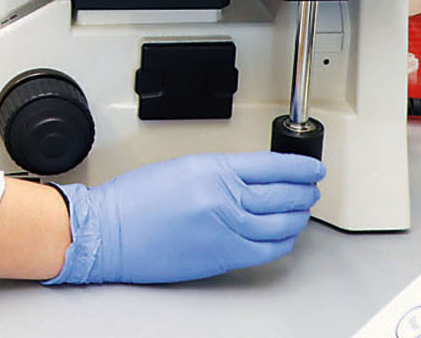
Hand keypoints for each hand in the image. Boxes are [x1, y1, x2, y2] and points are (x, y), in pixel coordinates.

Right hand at [45, 151, 324, 284]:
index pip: (271, 165)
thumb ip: (217, 172)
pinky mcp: (224, 256)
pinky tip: (284, 235)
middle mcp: (223, 198)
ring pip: (282, 224)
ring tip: (301, 211)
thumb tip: (250, 179)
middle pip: (283, 195)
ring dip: (298, 216)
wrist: (109, 233)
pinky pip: (268, 250)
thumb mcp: (179, 168)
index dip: (299, 167)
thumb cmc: (133, 201)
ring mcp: (226, 229)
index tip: (311, 168)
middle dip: (303, 191)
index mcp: (210, 169)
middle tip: (310, 188)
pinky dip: (283, 242)